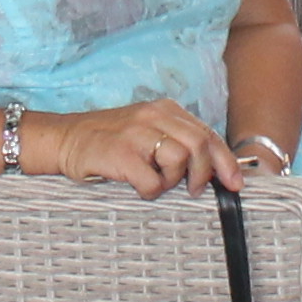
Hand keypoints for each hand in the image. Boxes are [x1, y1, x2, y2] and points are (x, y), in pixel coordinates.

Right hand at [51, 97, 240, 197]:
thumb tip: (213, 169)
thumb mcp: (147, 131)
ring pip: (179, 159)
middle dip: (205, 173)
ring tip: (157, 183)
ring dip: (173, 181)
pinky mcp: (120, 153)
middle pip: (199, 144)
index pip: (207, 133)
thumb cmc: (109, 141)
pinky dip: (151, 191)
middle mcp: (152, 115)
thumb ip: (176, 142)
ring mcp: (135, 133)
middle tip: (195, 190)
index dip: (226, 160)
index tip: (235, 182)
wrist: (65, 139)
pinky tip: (138, 187)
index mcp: (164, 110)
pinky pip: (152, 180)